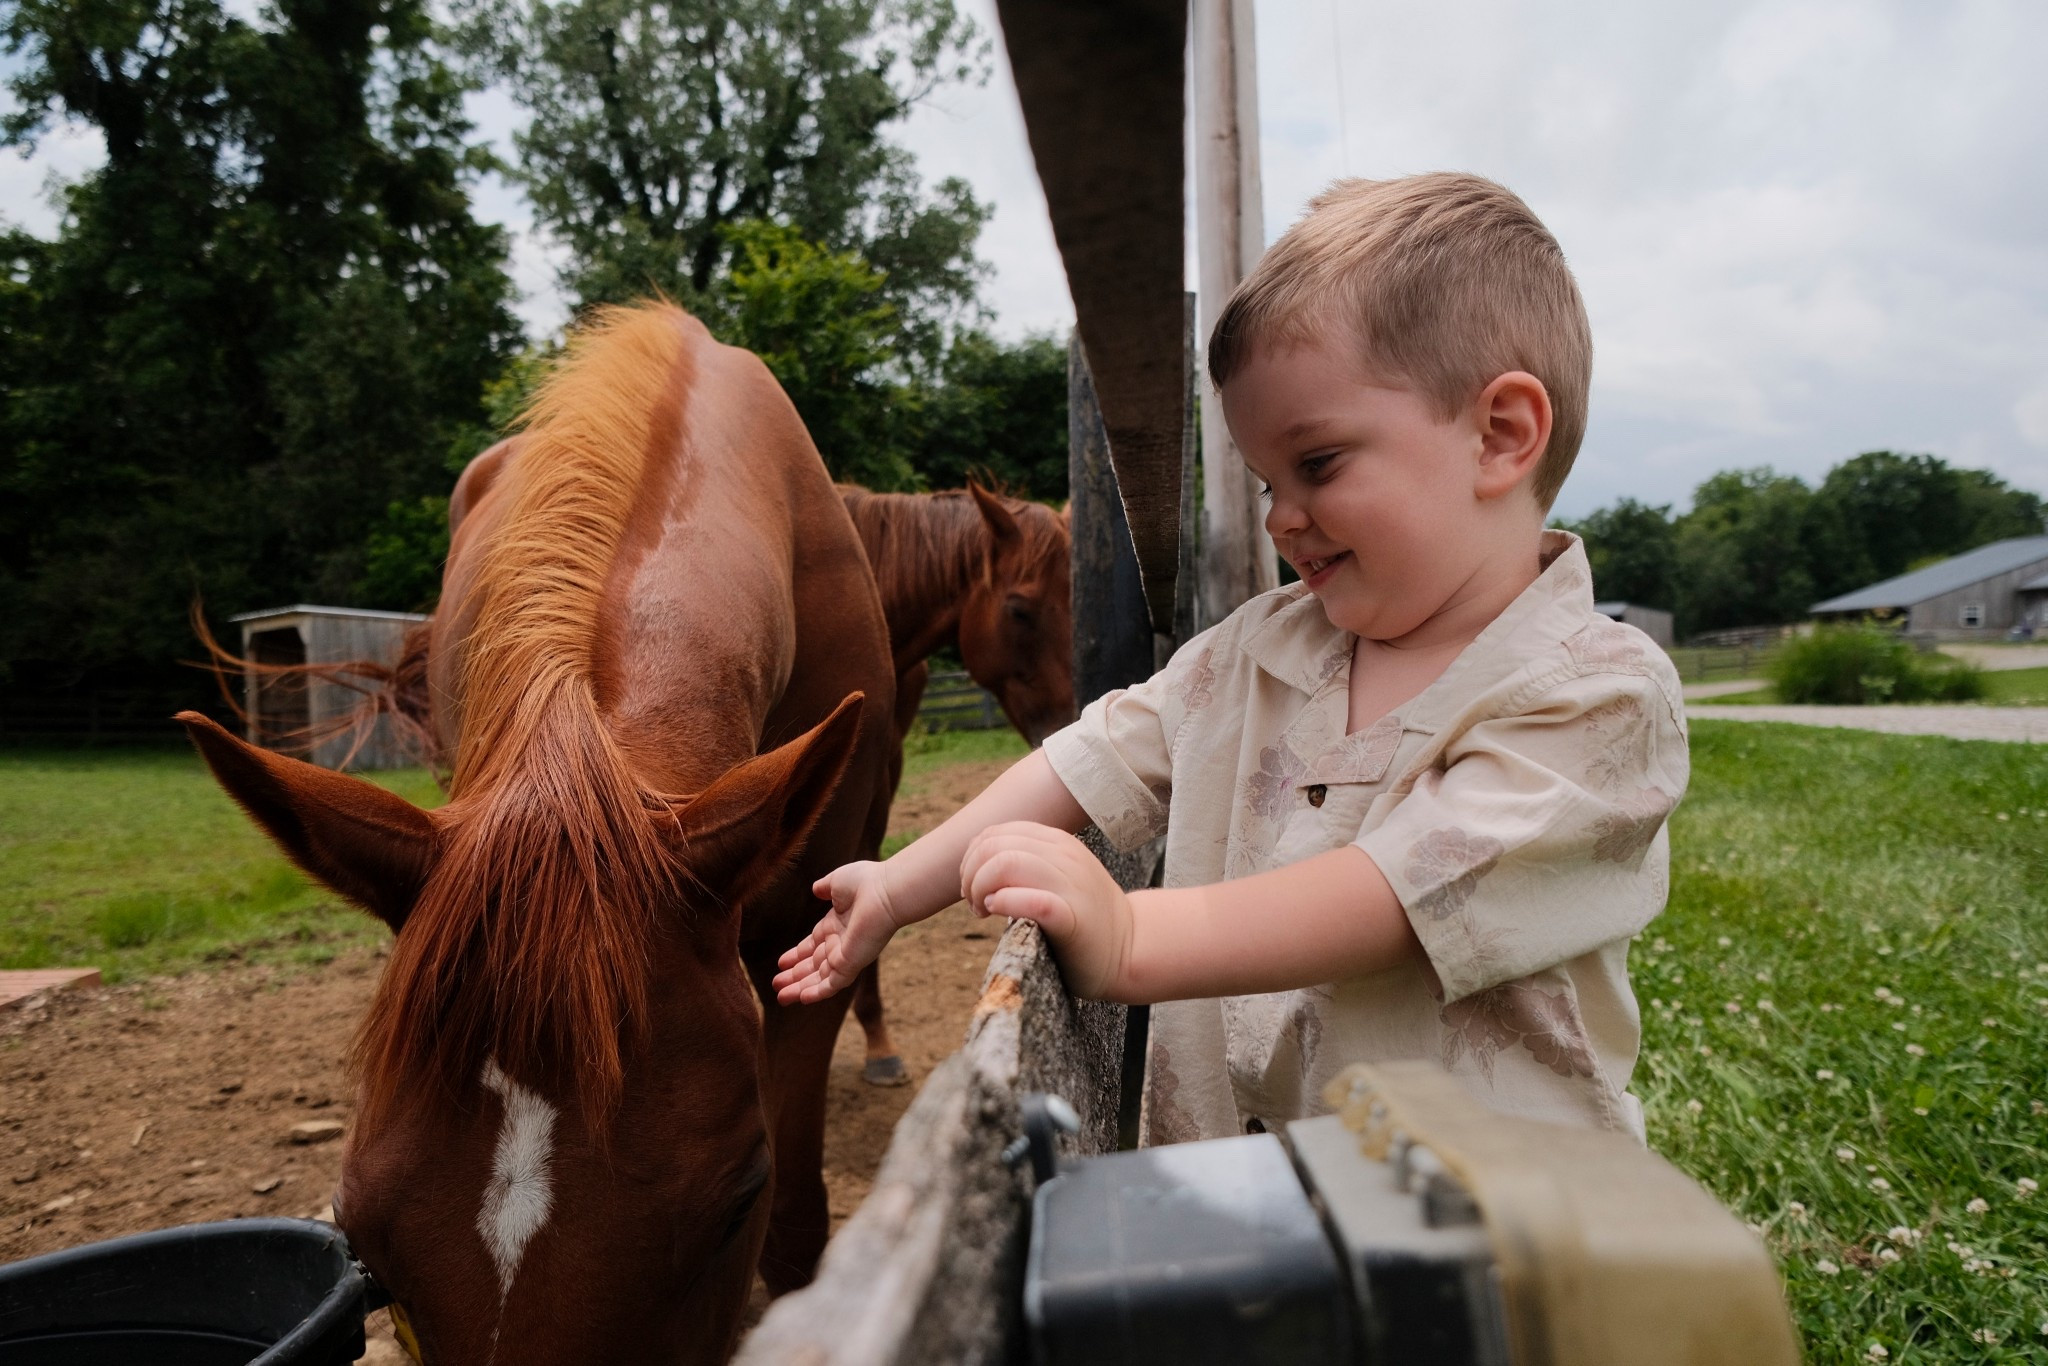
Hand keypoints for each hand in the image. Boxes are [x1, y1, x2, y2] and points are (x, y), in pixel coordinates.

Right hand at [774, 861, 903, 1004]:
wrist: (886, 892)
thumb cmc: (865, 883)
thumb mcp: (837, 882)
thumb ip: (825, 888)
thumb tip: (816, 889)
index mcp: (837, 924)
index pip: (814, 944)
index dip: (797, 954)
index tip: (782, 963)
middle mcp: (841, 942)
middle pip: (814, 964)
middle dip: (795, 975)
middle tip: (776, 984)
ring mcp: (847, 954)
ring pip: (820, 978)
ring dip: (800, 988)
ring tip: (780, 997)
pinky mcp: (851, 964)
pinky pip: (833, 983)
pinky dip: (818, 992)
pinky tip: (802, 999)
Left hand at [960, 822, 1133, 999]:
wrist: (1131, 949)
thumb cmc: (1083, 917)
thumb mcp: (1058, 875)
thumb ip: (1027, 861)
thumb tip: (976, 860)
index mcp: (1058, 842)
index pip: (996, 833)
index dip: (972, 858)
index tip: (975, 887)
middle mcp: (1066, 857)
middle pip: (995, 846)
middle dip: (970, 874)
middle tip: (974, 902)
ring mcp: (1072, 885)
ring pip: (1007, 863)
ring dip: (980, 888)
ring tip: (982, 911)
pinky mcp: (1074, 919)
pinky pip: (1032, 901)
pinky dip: (1004, 902)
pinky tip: (996, 912)